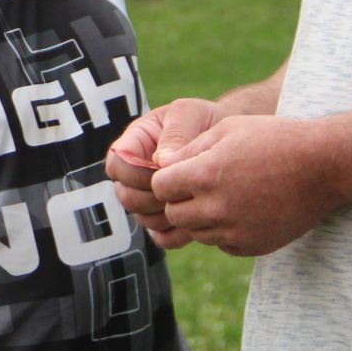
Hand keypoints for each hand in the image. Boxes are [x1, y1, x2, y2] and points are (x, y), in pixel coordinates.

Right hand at [106, 98, 234, 248]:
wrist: (235, 141)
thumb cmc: (208, 120)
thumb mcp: (191, 113)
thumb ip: (175, 133)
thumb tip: (160, 162)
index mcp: (134, 145)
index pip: (117, 166)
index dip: (137, 173)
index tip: (166, 170)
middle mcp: (136, 174)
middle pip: (126, 197)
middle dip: (153, 197)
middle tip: (184, 191)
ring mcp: (151, 198)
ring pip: (143, 219)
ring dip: (168, 215)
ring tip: (196, 202)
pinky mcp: (170, 218)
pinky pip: (163, 237)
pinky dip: (178, 234)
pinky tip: (200, 220)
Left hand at [149, 114, 337, 255]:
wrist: (326, 166)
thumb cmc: (275, 140)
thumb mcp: (227, 129)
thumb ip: (189, 150)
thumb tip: (160, 167)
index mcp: (206, 175)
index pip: (159, 188)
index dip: (167, 179)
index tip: (182, 172)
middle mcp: (218, 207)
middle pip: (173, 214)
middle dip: (179, 200)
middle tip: (201, 186)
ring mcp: (236, 230)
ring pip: (196, 232)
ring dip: (201, 217)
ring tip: (225, 196)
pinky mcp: (253, 246)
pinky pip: (221, 245)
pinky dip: (224, 232)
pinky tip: (243, 211)